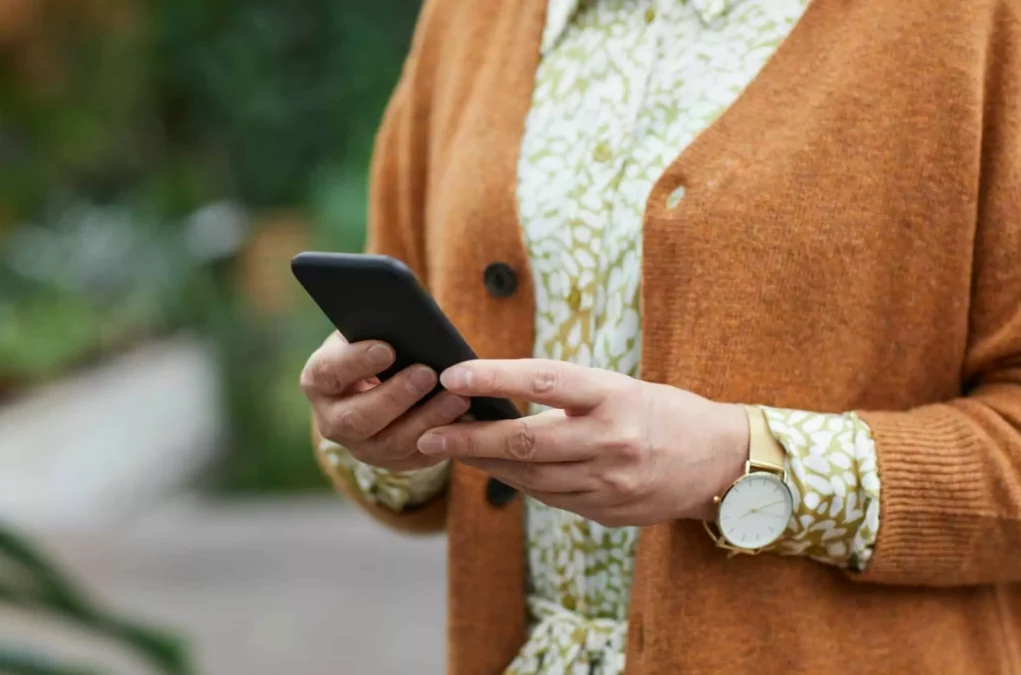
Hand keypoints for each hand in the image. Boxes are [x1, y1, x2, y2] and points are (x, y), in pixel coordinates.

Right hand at [301, 332, 470, 470]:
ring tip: (457, 398)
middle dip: (394, 397)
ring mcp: (361, 447)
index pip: (329, 372)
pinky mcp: (392, 462)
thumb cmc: (374, 347)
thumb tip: (408, 320)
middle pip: (357, 419)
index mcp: (319, 381)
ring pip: (391, 443)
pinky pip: (418, 457)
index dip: (355, 362)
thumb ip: (379, 328)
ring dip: (427, 420)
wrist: (379, 383)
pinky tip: (465, 420)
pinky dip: (443, 439)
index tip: (386, 349)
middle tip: (426, 373)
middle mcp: (332, 420)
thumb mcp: (368, 333)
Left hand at [415, 359, 749, 525]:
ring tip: (451, 451)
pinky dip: (519, 483)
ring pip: (531, 477)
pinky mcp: (609, 511)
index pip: (545, 381)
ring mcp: (611, 482)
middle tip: (430, 435)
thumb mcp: (620, 388)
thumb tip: (501, 399)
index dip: (495, 377)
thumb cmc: (662, 412)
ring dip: (486, 465)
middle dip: (472, 440)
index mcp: (615, 396)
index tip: (454, 374)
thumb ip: (568, 396)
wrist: (720, 462)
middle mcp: (612, 441)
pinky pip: (551, 497)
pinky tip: (497, 471)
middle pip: (527, 442)